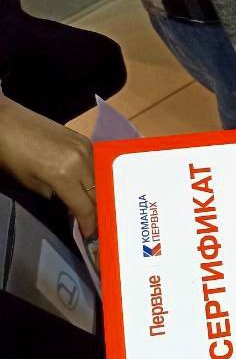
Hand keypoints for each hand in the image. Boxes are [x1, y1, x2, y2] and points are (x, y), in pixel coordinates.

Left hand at [0, 93, 96, 234]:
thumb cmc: (11, 156)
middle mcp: (82, 162)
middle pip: (99, 194)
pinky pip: (97, 165)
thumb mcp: (31, 184)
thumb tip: (74, 209)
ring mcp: (87, 148)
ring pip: (103, 180)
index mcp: (64, 175)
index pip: (85, 207)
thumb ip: (56, 197)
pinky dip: (97, 178)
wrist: (5, 122)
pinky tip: (92, 185)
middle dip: (98, 212)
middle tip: (96, 224)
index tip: (91, 237)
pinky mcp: (86, 141)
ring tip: (97, 206)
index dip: (89, 225)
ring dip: (100, 195)